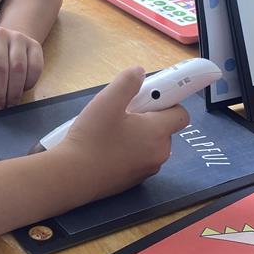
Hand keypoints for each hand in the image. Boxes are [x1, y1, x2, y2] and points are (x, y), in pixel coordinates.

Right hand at [54, 66, 189, 199]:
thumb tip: (139, 72)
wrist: (72, 177)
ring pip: (150, 144)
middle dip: (148, 117)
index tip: (148, 97)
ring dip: (138, 134)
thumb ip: (127, 82)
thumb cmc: (91, 138)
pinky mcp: (134, 180)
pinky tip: (107, 147)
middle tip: (123, 112)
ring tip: (111, 130)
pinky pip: (139, 158)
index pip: (181, 113)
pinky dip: (129, 150)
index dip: (167, 101)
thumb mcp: (107, 101)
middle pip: (164, 128)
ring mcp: (146, 169)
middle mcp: (158, 153)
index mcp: (157, 132)